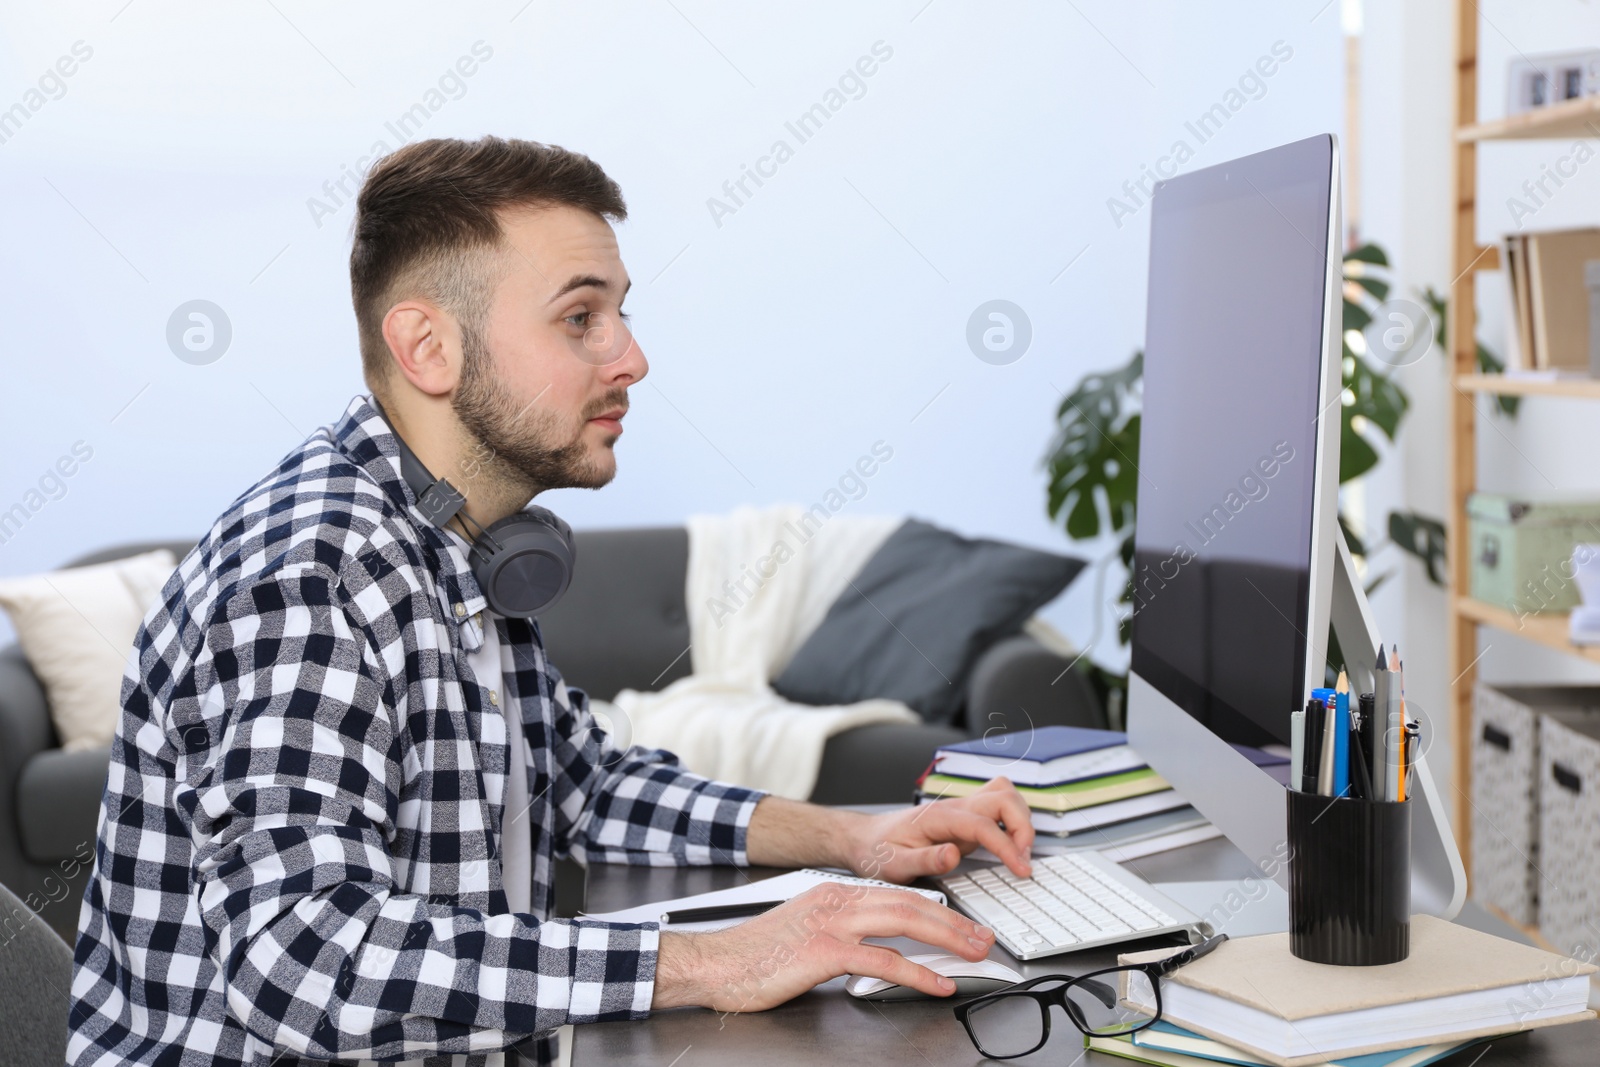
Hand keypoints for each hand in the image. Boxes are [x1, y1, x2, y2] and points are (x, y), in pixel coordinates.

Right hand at [651, 882, 995, 1011]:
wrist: (714, 963)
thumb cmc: (755, 955)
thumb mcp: (806, 931)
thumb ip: (842, 933)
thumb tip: (878, 949)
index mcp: (835, 894)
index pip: (899, 895)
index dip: (938, 909)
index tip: (963, 925)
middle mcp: (838, 901)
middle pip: (911, 903)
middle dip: (954, 922)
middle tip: (983, 939)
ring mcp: (832, 924)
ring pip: (905, 922)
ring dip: (947, 939)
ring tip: (974, 955)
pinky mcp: (825, 952)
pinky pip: (883, 960)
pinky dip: (917, 972)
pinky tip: (938, 984)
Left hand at [843, 777, 1034, 882]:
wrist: (865, 839)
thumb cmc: (877, 851)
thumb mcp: (894, 864)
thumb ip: (924, 860)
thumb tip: (952, 855)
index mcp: (937, 817)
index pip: (982, 824)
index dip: (1007, 845)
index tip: (1020, 868)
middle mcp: (953, 808)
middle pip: (1003, 797)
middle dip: (1022, 826)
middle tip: (1023, 859)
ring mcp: (961, 810)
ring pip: (1005, 794)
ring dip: (1021, 819)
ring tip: (1020, 853)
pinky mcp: (965, 818)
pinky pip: (999, 806)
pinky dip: (1013, 820)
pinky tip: (1011, 844)